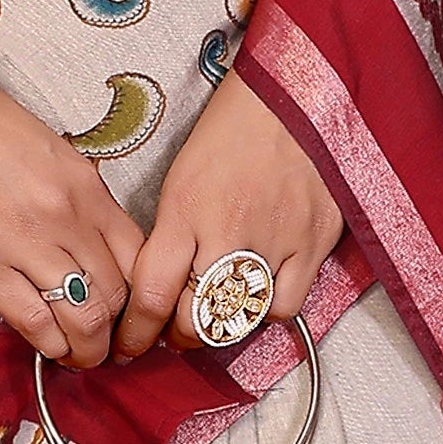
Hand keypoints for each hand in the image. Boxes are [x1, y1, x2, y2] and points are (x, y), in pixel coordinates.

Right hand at [0, 84, 144, 360]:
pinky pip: (32, 319)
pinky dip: (49, 345)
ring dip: (86, 348)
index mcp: (85, 187)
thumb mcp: (50, 154)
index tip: (130, 314)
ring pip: (81, 315)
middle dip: (116, 331)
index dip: (140, 296)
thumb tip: (92, 247)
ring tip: (80, 357)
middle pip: (114, 293)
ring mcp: (23, 241)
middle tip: (106, 345)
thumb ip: (77, 199)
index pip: (137, 257)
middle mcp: (64, 216)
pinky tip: (49, 350)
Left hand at [117, 66, 341, 357]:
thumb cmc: (231, 133)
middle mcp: (226, 233)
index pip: (151, 294)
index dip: (136, 332)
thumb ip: (167, 234)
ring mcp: (274, 242)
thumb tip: (153, 287)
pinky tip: (257, 296)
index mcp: (184, 211)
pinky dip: (266, 312)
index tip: (129, 343)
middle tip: (171, 332)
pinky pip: (284, 306)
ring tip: (214, 315)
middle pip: (193, 319)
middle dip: (175, 336)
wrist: (292, 100)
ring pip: (239, 321)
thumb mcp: (179, 178)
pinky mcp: (313, 244)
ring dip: (219, 328)